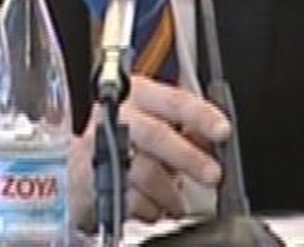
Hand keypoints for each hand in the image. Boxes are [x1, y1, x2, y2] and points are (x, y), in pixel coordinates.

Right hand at [69, 76, 230, 227]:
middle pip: (155, 134)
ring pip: (143, 171)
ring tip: (178, 203)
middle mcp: (117, 116)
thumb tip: (211, 140)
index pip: (174, 100)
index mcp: (138, 94)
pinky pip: (127, 198)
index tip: (222, 131)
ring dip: (169, 193)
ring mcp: (99, 147)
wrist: (81, 162)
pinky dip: (148, 209)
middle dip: (188, 157)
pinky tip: (153, 207)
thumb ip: (187, 127)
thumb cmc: (125, 136)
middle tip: (212, 175)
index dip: (200, 115)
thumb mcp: (157, 119)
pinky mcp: (88, 179)